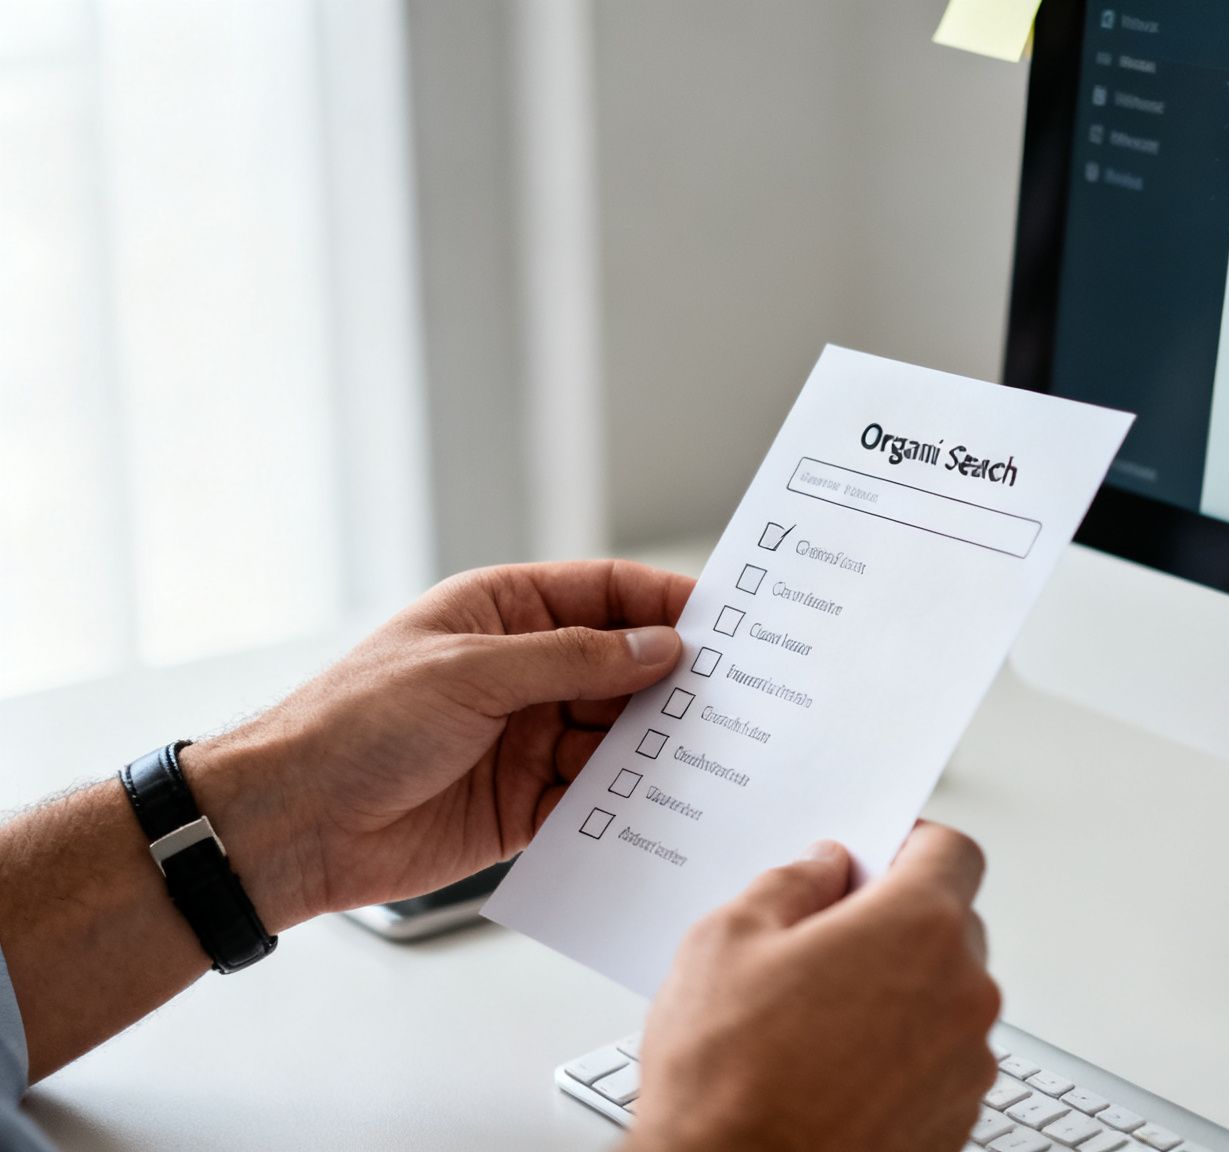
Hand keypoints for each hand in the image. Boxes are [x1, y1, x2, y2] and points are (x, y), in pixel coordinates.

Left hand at [180, 560, 692, 928]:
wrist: (290, 826)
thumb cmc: (354, 725)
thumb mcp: (471, 671)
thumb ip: (573, 660)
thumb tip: (660, 647)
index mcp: (503, 613)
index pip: (604, 594)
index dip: (664, 604)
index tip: (724, 623)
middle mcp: (523, 673)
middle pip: (624, 667)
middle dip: (675, 681)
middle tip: (737, 696)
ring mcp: (528, 740)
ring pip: (620, 736)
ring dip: (659, 746)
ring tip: (711, 754)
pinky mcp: (527, 806)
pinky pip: (598, 800)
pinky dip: (631, 803)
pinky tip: (665, 805)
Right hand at [628, 823, 1000, 1151]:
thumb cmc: (727, 1079)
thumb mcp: (727, 940)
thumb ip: (790, 883)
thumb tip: (822, 869)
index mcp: (918, 930)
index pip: (952, 852)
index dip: (909, 846)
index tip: (875, 858)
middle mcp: (963, 994)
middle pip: (951, 926)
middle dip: (895, 923)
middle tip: (823, 943)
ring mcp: (966, 1065)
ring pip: (945, 998)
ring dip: (900, 995)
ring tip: (816, 1023)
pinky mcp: (956, 1121)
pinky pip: (939, 1061)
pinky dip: (901, 1055)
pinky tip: (834, 1071)